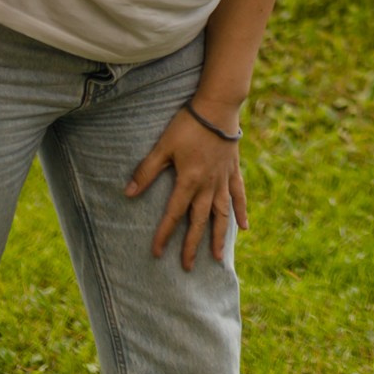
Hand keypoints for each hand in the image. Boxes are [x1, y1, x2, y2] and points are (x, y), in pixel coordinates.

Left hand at [128, 107, 246, 270]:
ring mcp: (223, 180)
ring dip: (218, 237)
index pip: (174, 214)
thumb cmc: (188, 125)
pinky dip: (241, 212)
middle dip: (192, 245)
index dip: (164, 234)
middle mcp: (208, 185)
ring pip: (221, 214)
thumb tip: (129, 193)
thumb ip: (147, 170)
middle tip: (188, 267)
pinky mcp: (233, 171)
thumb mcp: (163, 146)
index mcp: (189, 181)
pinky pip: (239, 196)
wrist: (218, 107)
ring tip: (217, 258)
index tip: (157, 253)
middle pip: (199, 221)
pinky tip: (244, 228)